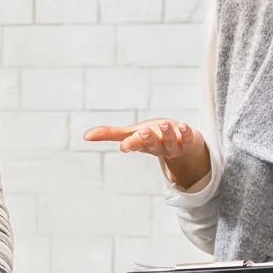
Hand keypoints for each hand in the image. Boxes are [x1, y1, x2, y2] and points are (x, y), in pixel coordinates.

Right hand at [83, 119, 211, 189]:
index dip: (130, 144)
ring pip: (171, 141)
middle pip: (153, 144)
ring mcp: (174, 144)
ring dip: (168, 133)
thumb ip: (110, 134)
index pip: (135, 144)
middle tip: (144, 131)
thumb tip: (84, 136)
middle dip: (148, 139)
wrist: (180, 144)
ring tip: (164, 124)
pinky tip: (184, 126)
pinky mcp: (188, 140)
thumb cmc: (151, 136)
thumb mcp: (131, 134)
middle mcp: (158, 146)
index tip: (124, 147)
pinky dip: (186, 132)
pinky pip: (188, 137)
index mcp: (143, 144)